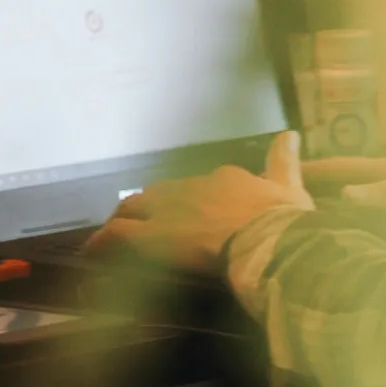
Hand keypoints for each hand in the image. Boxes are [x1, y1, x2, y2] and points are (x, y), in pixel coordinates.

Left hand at [86, 131, 312, 271]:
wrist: (268, 239)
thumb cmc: (283, 220)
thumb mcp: (291, 187)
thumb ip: (285, 162)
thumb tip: (290, 134)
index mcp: (225, 179)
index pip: (203, 184)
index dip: (196, 199)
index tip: (198, 211)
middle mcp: (191, 189)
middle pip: (160, 193)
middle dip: (150, 205)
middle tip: (147, 222)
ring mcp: (168, 212)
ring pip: (133, 208)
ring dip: (125, 219)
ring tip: (117, 234)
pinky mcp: (150, 237)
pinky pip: (115, 236)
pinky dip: (102, 243)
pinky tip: (94, 252)